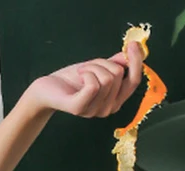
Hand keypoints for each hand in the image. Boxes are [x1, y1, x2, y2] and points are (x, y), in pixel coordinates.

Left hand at [27, 42, 143, 118]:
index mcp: (115, 101)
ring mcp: (93, 111)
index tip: (132, 44)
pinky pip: (94, 85)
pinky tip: (79, 75)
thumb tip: (133, 53)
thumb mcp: (99, 67)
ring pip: (107, 78)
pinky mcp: (79, 108)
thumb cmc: (73, 79)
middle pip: (119, 76)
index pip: (134, 82)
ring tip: (82, 71)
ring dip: (94, 66)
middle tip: (89, 66)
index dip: (136, 62)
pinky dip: (87, 72)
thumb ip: (116, 63)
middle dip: (104, 63)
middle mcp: (107, 109)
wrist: (47, 88)